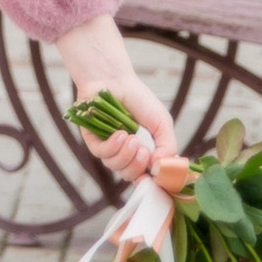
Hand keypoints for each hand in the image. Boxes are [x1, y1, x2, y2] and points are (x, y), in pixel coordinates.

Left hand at [52, 14, 178, 184]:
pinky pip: (102, 154)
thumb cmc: (140, 100)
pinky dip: (112, 146)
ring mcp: (109, 149)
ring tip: (131, 137)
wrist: (115, 80)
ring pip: (116, 167)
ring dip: (125, 155)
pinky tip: (119, 133)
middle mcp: (126, 154)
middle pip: (131, 175)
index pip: (146, 176)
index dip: (150, 181)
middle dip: (137, 166)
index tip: (155, 178)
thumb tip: (161, 169)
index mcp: (144, 152)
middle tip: (142, 150)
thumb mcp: (162, 123)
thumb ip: (167, 147)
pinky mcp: (94, 141)